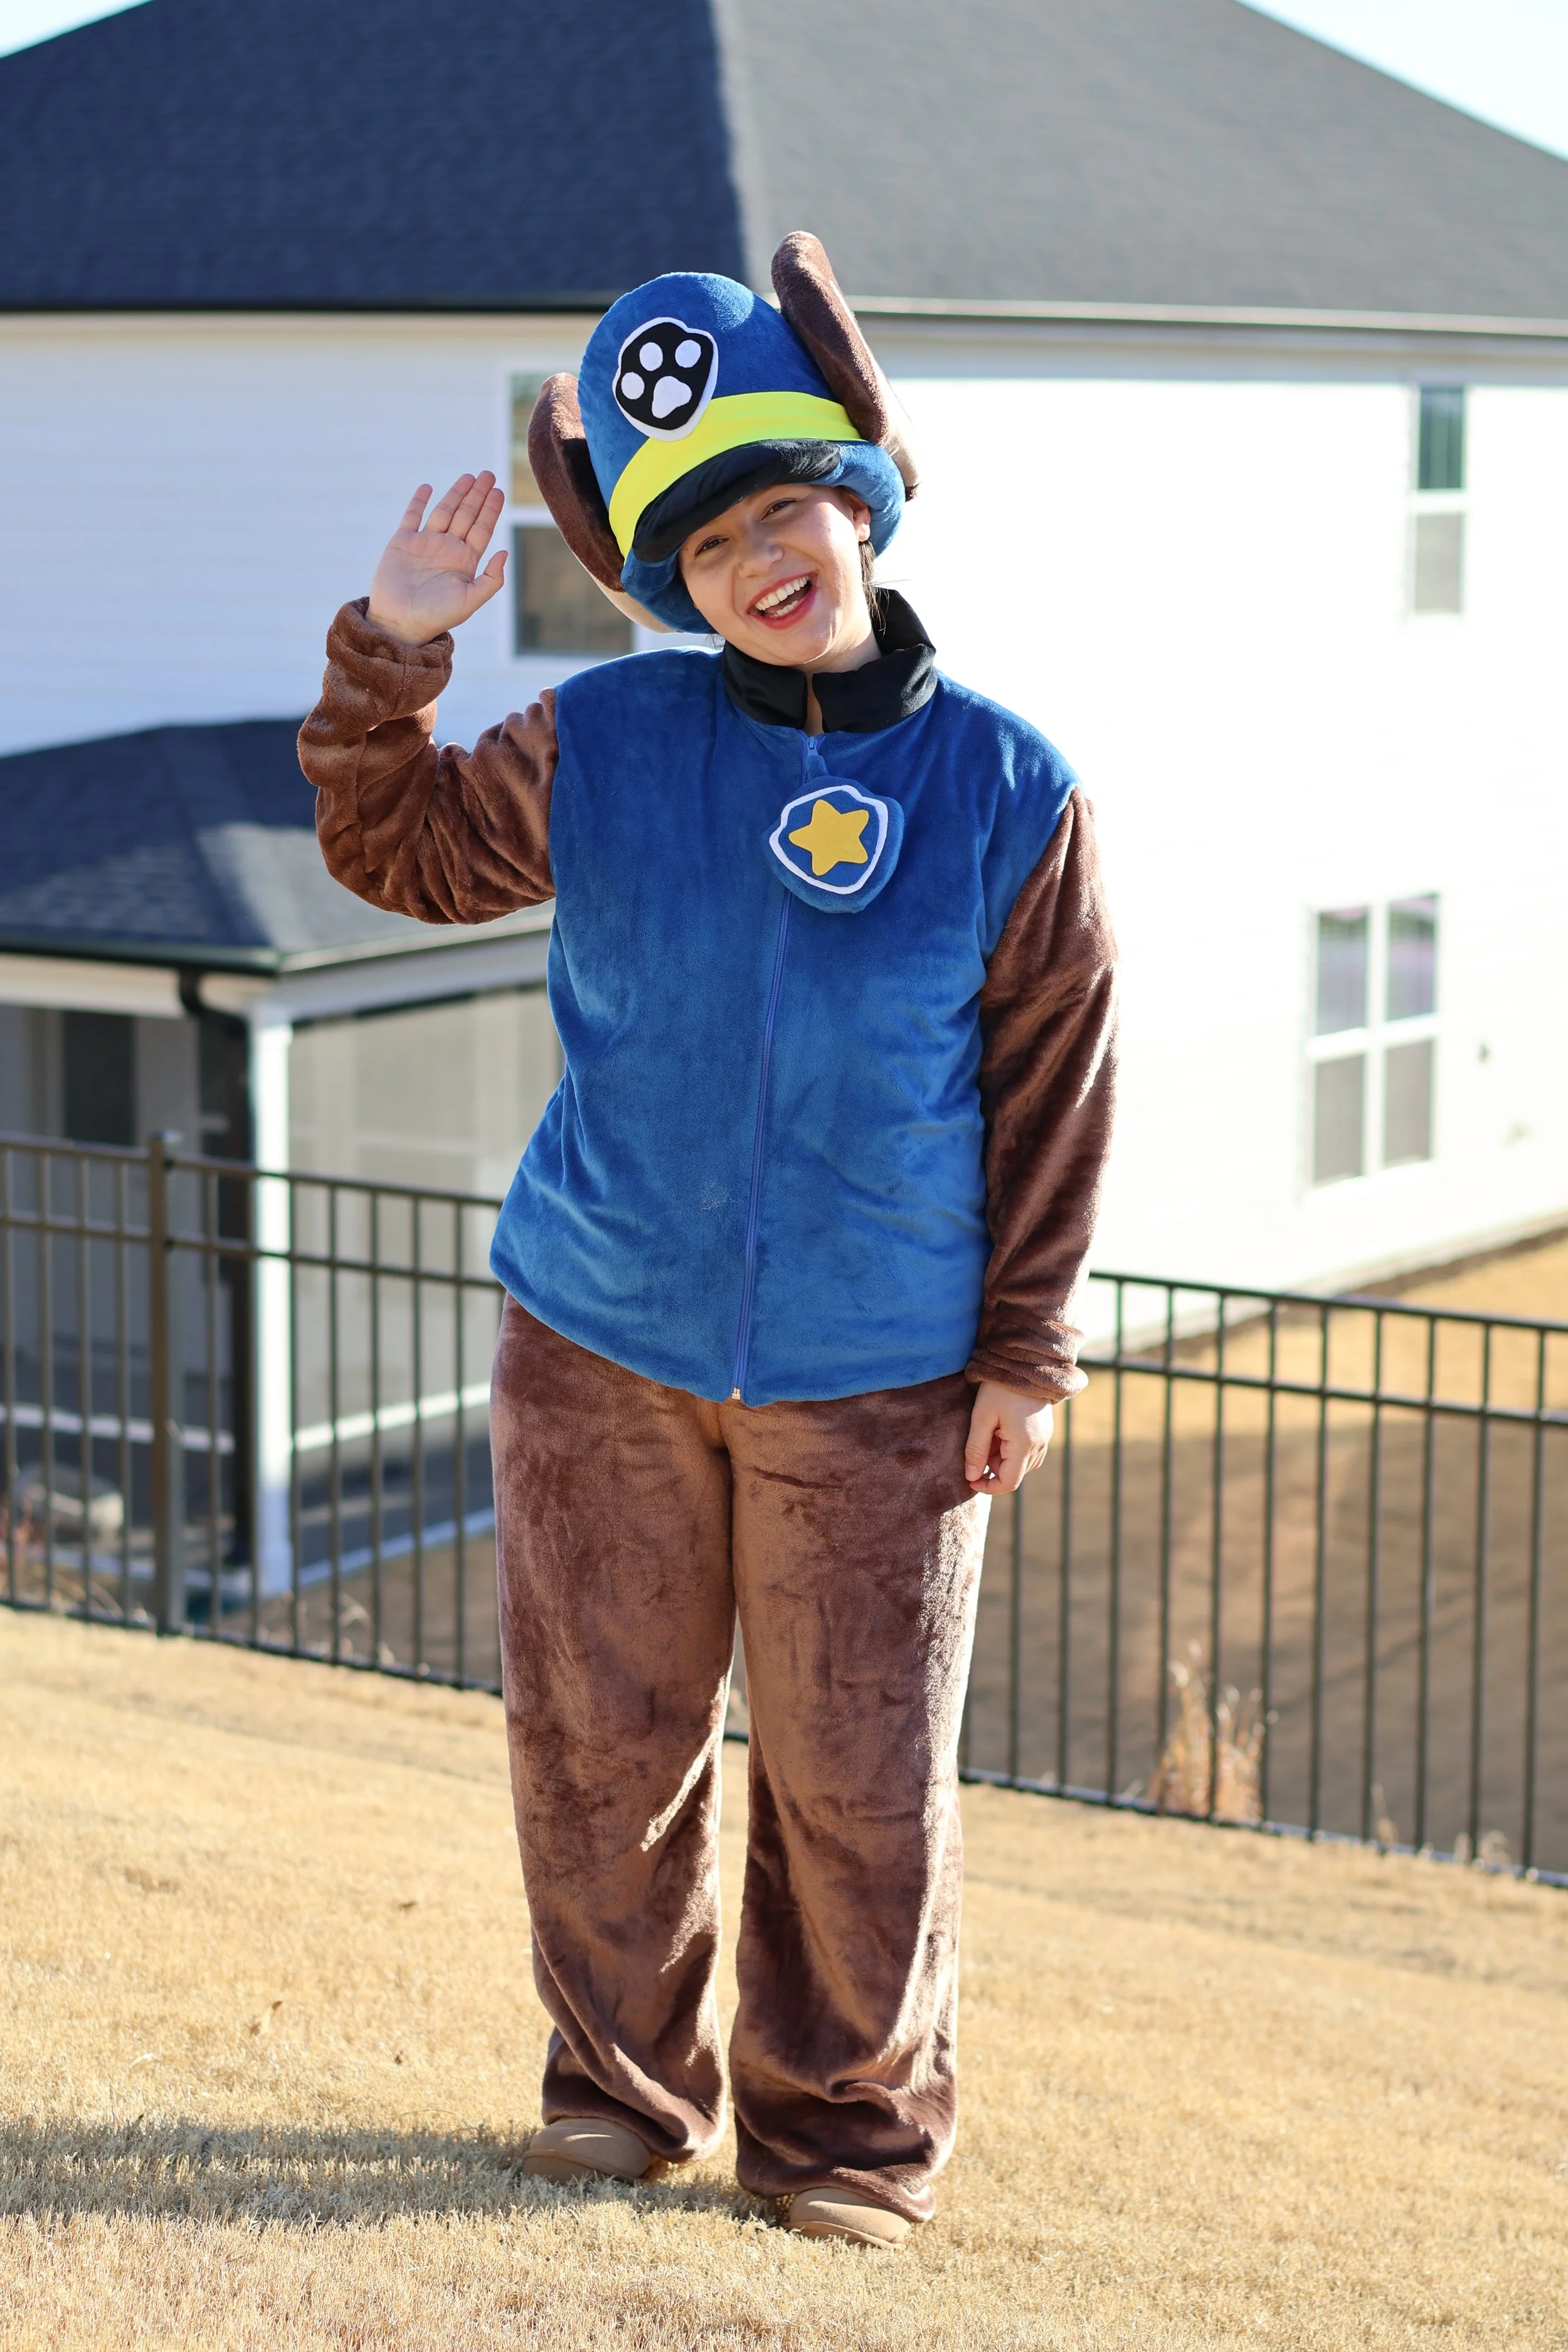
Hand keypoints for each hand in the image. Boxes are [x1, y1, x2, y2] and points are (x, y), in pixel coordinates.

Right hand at [367, 473, 506, 645]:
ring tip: (468, 477)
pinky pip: (412, 516)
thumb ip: (491, 579)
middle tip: (488, 475)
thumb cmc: (436, 617)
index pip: (482, 529)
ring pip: (444, 511)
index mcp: (465, 561)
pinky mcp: (402, 542)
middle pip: (466, 515)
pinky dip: (419, 501)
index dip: (490, 510)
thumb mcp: (470, 601)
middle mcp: (447, 549)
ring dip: (455, 493)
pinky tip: (428, 487)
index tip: (498, 491)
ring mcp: (424, 544)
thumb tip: (505, 552)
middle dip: (477, 495)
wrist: (399, 623)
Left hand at [964, 1381, 1053, 1493]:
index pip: (1009, 1483)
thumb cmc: (1000, 1389)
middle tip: (980, 1441)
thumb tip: (971, 1477)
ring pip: (1022, 1464)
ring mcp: (1045, 1439)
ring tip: (991, 1432)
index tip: (971, 1480)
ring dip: (1003, 1458)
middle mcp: (1040, 1446)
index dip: (988, 1487)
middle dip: (993, 1466)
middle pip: (1014, 1474)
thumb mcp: (981, 1417)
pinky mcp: (1045, 1431)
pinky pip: (1029, 1452)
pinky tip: (1002, 1429)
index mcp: (1024, 1445)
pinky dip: (1013, 1449)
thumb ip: (975, 1450)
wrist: (1026, 1363)